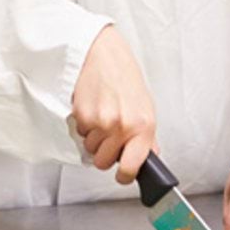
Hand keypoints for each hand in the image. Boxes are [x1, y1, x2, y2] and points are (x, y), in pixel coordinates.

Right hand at [71, 25, 156, 184]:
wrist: (103, 54)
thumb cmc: (125, 77)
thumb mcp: (145, 106)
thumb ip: (147, 136)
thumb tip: (149, 158)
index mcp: (143, 126)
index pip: (131, 168)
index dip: (124, 175)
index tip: (122, 173)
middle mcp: (122, 126)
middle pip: (103, 163)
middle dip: (104, 153)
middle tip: (109, 135)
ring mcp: (101, 122)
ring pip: (90, 149)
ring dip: (93, 138)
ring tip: (102, 116)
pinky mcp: (82, 115)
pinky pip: (80, 134)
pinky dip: (84, 126)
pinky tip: (92, 108)